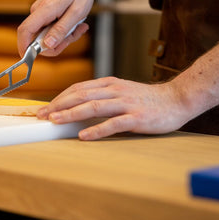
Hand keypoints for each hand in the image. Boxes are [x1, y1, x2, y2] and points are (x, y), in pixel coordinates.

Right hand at [17, 0, 96, 56]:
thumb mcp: (77, 13)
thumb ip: (61, 30)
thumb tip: (47, 45)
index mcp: (44, 9)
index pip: (25, 31)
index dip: (24, 48)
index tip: (29, 60)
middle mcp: (38, 11)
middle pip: (39, 38)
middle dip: (58, 44)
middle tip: (75, 36)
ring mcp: (41, 12)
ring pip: (47, 35)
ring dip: (64, 37)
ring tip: (80, 27)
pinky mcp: (45, 13)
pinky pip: (51, 28)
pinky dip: (64, 30)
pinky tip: (76, 24)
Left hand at [37, 77, 193, 139]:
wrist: (176, 99)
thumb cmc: (146, 98)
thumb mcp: (121, 91)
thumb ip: (102, 95)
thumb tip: (79, 104)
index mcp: (110, 83)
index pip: (79, 88)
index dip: (60, 97)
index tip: (46, 107)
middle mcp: (115, 91)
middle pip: (81, 95)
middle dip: (59, 105)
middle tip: (42, 115)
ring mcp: (125, 103)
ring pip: (93, 107)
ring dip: (71, 114)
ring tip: (55, 121)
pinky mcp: (136, 117)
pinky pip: (113, 123)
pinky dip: (96, 130)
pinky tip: (83, 136)